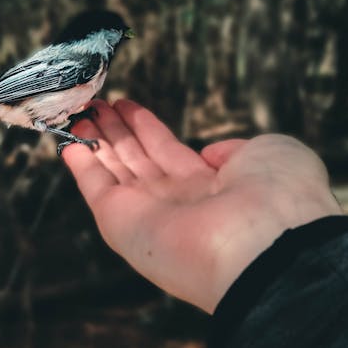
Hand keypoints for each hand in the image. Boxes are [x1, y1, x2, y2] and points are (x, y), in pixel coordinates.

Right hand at [62, 100, 341, 312]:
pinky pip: (97, 189)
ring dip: (96, 141)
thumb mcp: (269, 152)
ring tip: (81, 111)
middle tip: (97, 103)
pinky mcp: (121, 224)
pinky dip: (81, 167)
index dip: (148, 129)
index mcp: (214, 190)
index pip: (172, 154)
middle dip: (117, 131)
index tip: (128, 105)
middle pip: (138, 162)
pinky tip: (69, 144)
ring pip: (115, 171)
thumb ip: (235, 149)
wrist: (267, 244)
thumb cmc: (279, 195)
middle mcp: (179, 206)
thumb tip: (209, 155)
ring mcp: (149, 216)